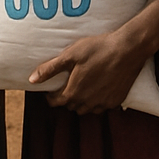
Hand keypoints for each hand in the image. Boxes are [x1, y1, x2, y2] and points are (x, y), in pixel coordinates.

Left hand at [29, 29, 148, 115]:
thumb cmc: (97, 49)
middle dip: (66, 97)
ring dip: (81, 101)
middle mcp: (87, 103)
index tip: (50, 89)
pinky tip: (98, 87)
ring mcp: (102, 104)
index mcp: (74, 93)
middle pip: (71, 106)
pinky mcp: (115, 101)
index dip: (50, 95)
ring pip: (86, 108)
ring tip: (82, 85)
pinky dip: (96, 100)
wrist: (127, 50)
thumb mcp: (70, 55)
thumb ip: (50, 69)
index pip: (56, 102)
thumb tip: (31, 79)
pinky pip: (101, 106)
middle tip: (66, 83)